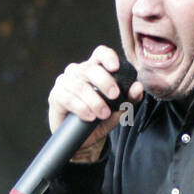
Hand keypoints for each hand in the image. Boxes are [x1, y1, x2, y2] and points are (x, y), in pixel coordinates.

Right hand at [47, 45, 143, 162]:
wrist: (82, 140)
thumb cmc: (99, 120)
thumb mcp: (118, 110)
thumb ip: (129, 99)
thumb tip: (138, 87)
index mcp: (94, 69)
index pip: (100, 54)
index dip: (107, 57)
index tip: (115, 68)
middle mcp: (77, 72)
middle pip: (89, 68)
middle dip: (104, 81)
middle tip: (115, 96)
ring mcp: (64, 82)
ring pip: (79, 85)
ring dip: (94, 100)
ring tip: (103, 114)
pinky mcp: (56, 96)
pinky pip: (67, 98)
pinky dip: (80, 107)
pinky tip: (89, 116)